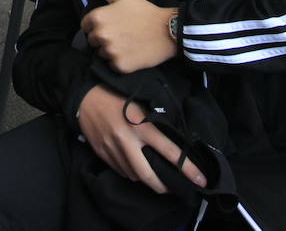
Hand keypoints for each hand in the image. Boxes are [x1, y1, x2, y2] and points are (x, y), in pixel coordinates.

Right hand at [76, 85, 206, 194]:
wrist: (83, 97)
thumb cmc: (115, 96)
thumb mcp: (140, 104)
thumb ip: (154, 124)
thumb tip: (170, 144)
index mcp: (142, 126)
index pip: (170, 152)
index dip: (188, 169)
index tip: (201, 181)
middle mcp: (127, 140)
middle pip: (149, 176)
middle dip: (163, 187)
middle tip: (173, 189)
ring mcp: (113, 149)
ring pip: (134, 176)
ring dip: (146, 179)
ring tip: (153, 175)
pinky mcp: (102, 154)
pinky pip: (121, 171)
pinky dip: (130, 172)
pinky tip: (134, 165)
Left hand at [79, 0, 177, 72]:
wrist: (168, 30)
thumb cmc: (144, 11)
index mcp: (98, 17)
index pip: (85, 26)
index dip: (97, 25)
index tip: (112, 24)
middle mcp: (101, 35)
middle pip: (93, 41)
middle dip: (103, 37)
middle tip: (122, 33)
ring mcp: (111, 52)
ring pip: (102, 54)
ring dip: (111, 50)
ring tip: (127, 42)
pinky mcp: (120, 66)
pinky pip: (113, 65)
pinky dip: (120, 61)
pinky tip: (131, 52)